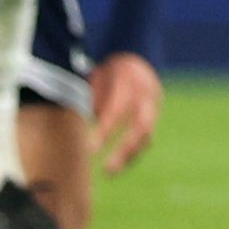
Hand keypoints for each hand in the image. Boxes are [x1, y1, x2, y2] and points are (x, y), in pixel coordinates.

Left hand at [93, 52, 161, 173]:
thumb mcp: (96, 78)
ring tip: (110, 171)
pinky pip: (146, 137)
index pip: (117, 111)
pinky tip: (118, 163)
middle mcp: (147, 93)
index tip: (90, 150)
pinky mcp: (155, 115)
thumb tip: (74, 127)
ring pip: (147, 135)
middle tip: (107, 170)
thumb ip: (89, 100)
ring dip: (130, 155)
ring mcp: (155, 104)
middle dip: (125, 150)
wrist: (134, 57)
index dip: (105, 132)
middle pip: (141, 126)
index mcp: (129, 79)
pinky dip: (132, 151)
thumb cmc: (106, 71)